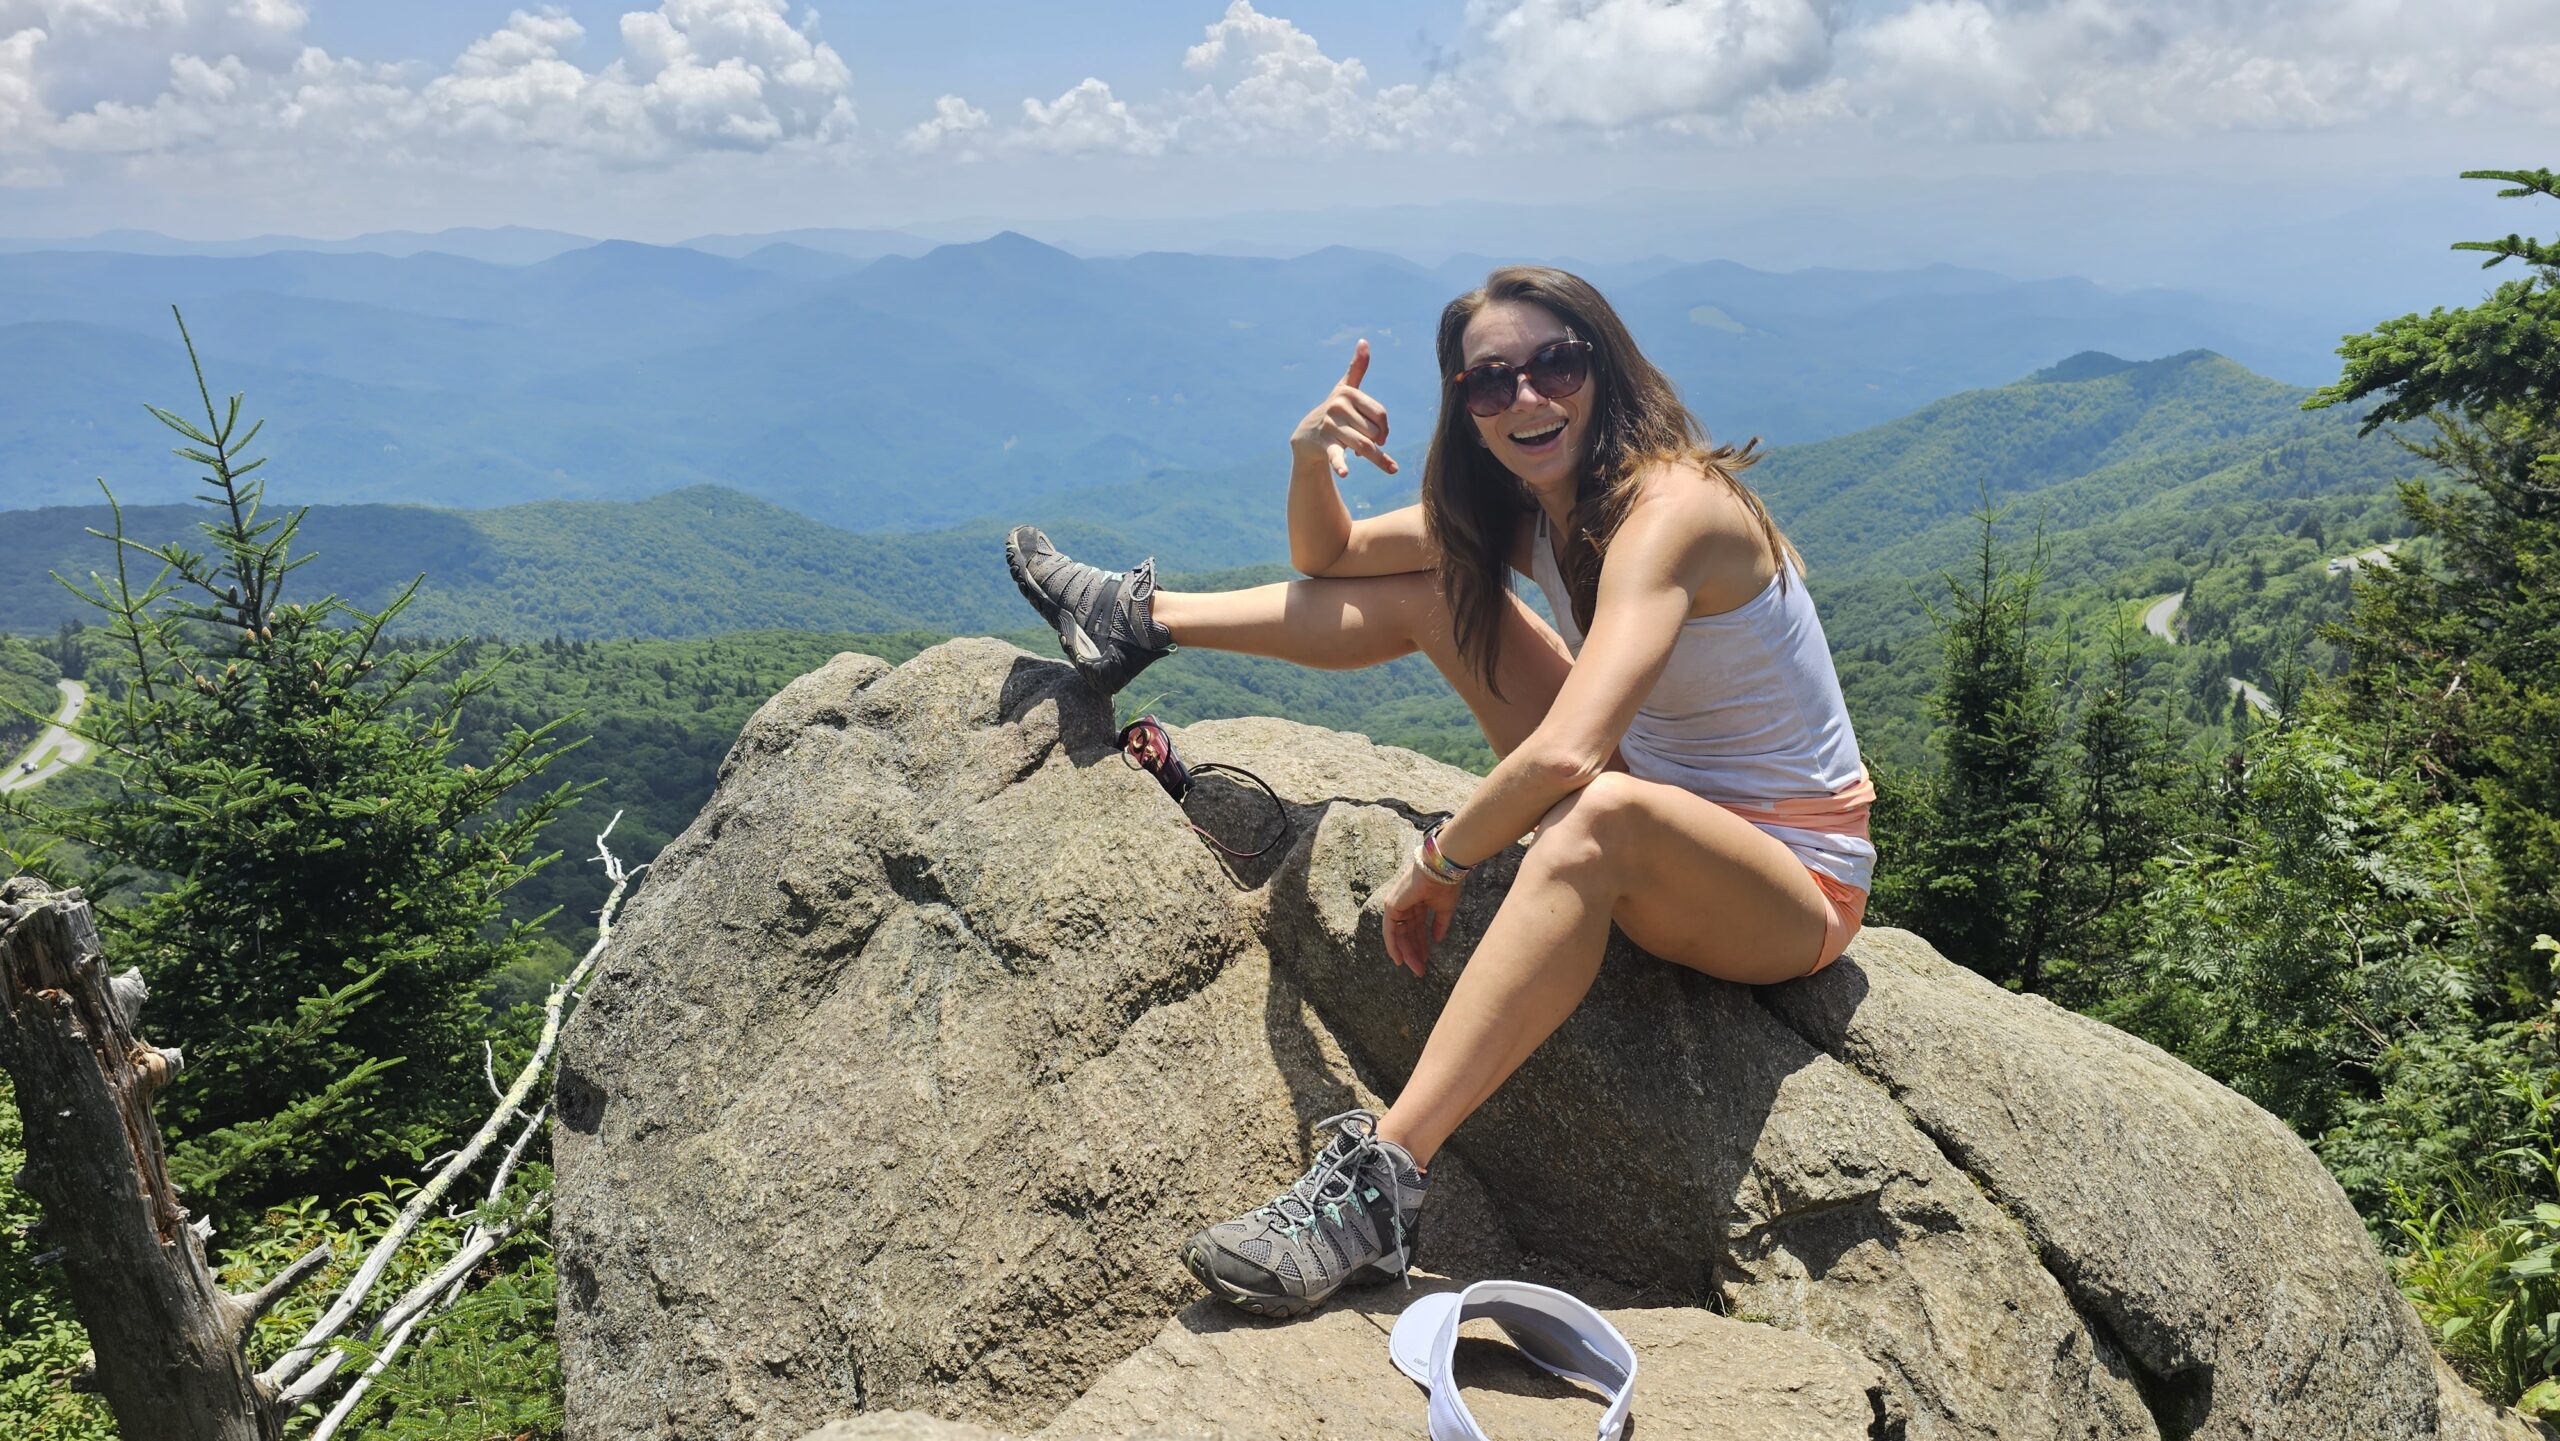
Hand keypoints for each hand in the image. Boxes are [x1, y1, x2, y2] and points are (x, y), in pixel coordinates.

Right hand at [1291, 338, 1397, 478]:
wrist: (1306, 435)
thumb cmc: (1334, 411)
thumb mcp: (1344, 389)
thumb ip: (1357, 368)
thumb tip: (1364, 341)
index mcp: (1348, 394)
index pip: (1380, 414)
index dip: (1385, 428)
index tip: (1381, 436)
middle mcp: (1339, 407)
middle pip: (1374, 431)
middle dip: (1377, 443)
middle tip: (1370, 446)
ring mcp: (1331, 426)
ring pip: (1364, 445)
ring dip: (1378, 459)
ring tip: (1391, 468)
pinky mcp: (1324, 444)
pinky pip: (1335, 455)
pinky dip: (1340, 464)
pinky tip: (1345, 473)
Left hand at [1378, 848, 1457, 977]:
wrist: (1442, 870)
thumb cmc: (1446, 884)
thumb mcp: (1444, 910)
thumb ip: (1439, 925)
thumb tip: (1437, 940)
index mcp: (1417, 903)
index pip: (1416, 928)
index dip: (1421, 945)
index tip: (1426, 960)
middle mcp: (1405, 905)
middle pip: (1407, 934)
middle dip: (1414, 952)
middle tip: (1420, 970)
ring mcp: (1396, 905)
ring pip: (1399, 935)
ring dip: (1407, 953)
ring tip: (1415, 968)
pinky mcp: (1391, 906)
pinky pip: (1389, 931)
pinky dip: (1392, 945)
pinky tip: (1399, 959)